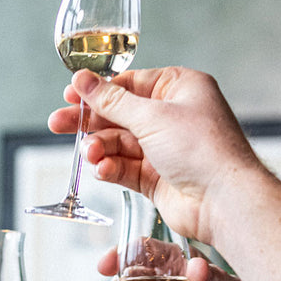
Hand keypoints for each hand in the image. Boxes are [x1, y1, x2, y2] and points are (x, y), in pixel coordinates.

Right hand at [47, 67, 263, 248]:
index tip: (69, 95)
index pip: (129, 84)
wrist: (223, 200)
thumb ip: (112, 101)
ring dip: (100, 148)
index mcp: (179, 88)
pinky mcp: (156, 178)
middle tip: (57, 124)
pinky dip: (111, 168)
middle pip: (119, 115)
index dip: (97, 90)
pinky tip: (102, 170)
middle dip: (89, 122)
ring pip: (119, 144)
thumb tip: (83, 80)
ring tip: (89, 154)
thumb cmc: (202, 149)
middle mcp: (172, 117)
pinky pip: (125, 168)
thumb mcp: (151, 116)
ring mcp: (164, 149)